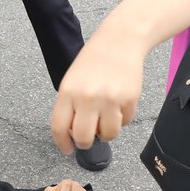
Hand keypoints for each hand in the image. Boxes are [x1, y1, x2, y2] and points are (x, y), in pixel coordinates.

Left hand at [50, 30, 143, 152]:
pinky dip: (122, 119)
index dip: (63, 143)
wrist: (119, 41)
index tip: (67, 149)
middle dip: (85, 143)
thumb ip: (69, 106)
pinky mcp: (129, 100)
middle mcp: (88, 97)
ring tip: (105, 119)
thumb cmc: (93, 61)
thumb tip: (72, 133)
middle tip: (88, 139)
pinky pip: (125, 123)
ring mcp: (110, 100)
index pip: (59, 127)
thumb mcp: (72, 81)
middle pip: (83, 138)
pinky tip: (118, 104)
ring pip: (108, 135)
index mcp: (68, 92)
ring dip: (106, 133)